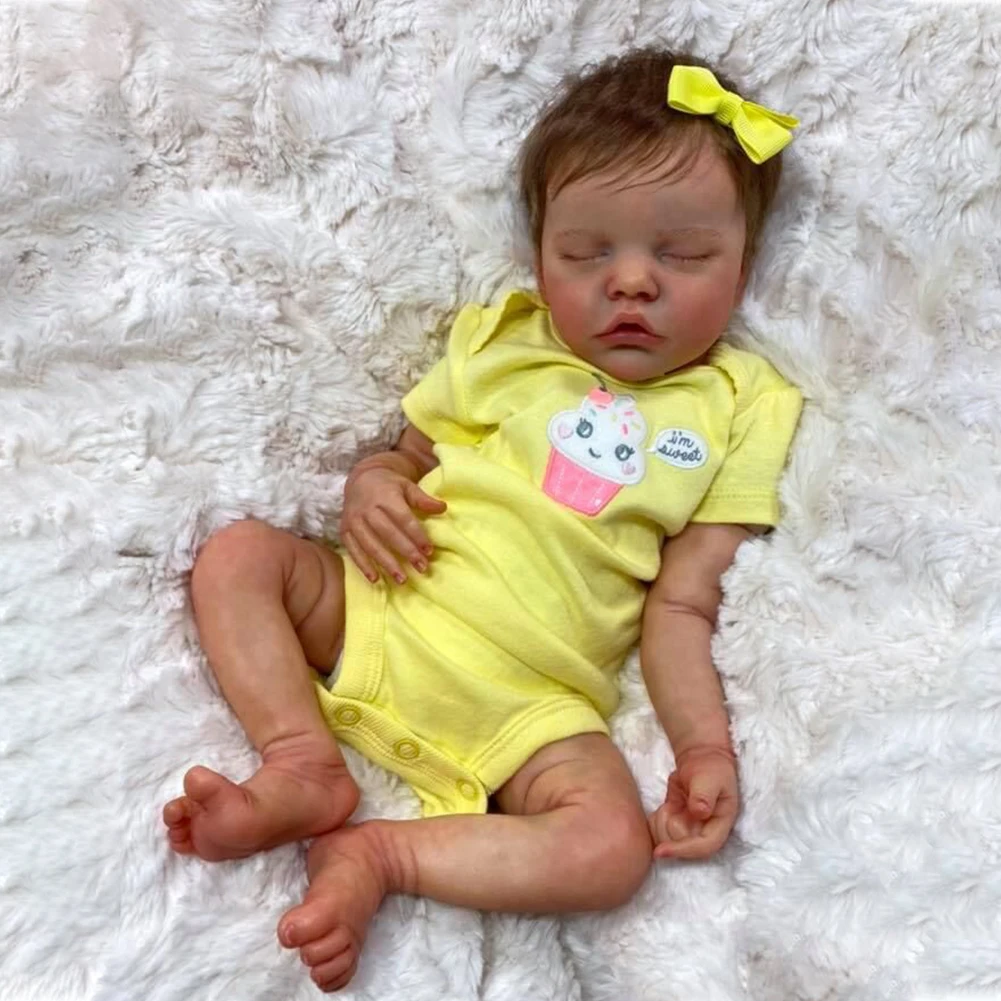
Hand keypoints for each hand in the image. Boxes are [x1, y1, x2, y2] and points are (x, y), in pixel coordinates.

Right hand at [341, 461, 445, 583]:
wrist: (360, 480)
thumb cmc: (389, 486)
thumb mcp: (407, 486)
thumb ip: (422, 499)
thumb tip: (443, 508)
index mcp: (385, 496)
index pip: (403, 518)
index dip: (416, 535)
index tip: (429, 551)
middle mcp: (367, 509)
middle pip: (388, 533)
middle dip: (406, 552)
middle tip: (422, 568)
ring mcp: (353, 521)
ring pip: (371, 545)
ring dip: (386, 564)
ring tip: (402, 579)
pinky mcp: (344, 531)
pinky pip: (353, 550)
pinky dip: (363, 566)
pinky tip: (375, 579)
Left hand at [648, 745, 738, 860]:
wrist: (702, 761)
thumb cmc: (711, 769)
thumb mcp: (710, 778)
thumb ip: (704, 795)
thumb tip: (699, 813)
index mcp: (719, 826)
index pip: (703, 847)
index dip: (683, 851)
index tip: (661, 850)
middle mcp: (704, 833)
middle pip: (680, 845)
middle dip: (671, 824)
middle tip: (675, 804)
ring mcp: (689, 831)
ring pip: (666, 840)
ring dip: (662, 820)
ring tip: (673, 803)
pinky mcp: (674, 826)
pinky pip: (657, 832)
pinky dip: (655, 819)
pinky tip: (666, 806)